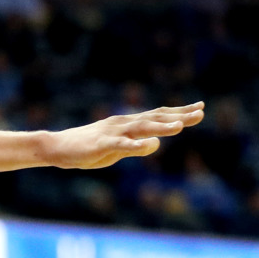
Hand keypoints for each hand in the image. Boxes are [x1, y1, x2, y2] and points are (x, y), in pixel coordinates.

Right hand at [44, 102, 204, 168]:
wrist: (58, 147)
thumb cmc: (88, 148)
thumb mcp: (117, 150)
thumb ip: (137, 147)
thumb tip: (156, 144)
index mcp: (128, 124)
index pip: (158, 115)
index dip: (179, 112)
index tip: (200, 108)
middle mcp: (123, 123)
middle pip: (155, 118)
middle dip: (178, 116)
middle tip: (200, 113)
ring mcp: (112, 133)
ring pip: (140, 128)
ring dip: (160, 127)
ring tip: (180, 126)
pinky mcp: (102, 144)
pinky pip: (121, 145)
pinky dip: (135, 145)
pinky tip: (150, 145)